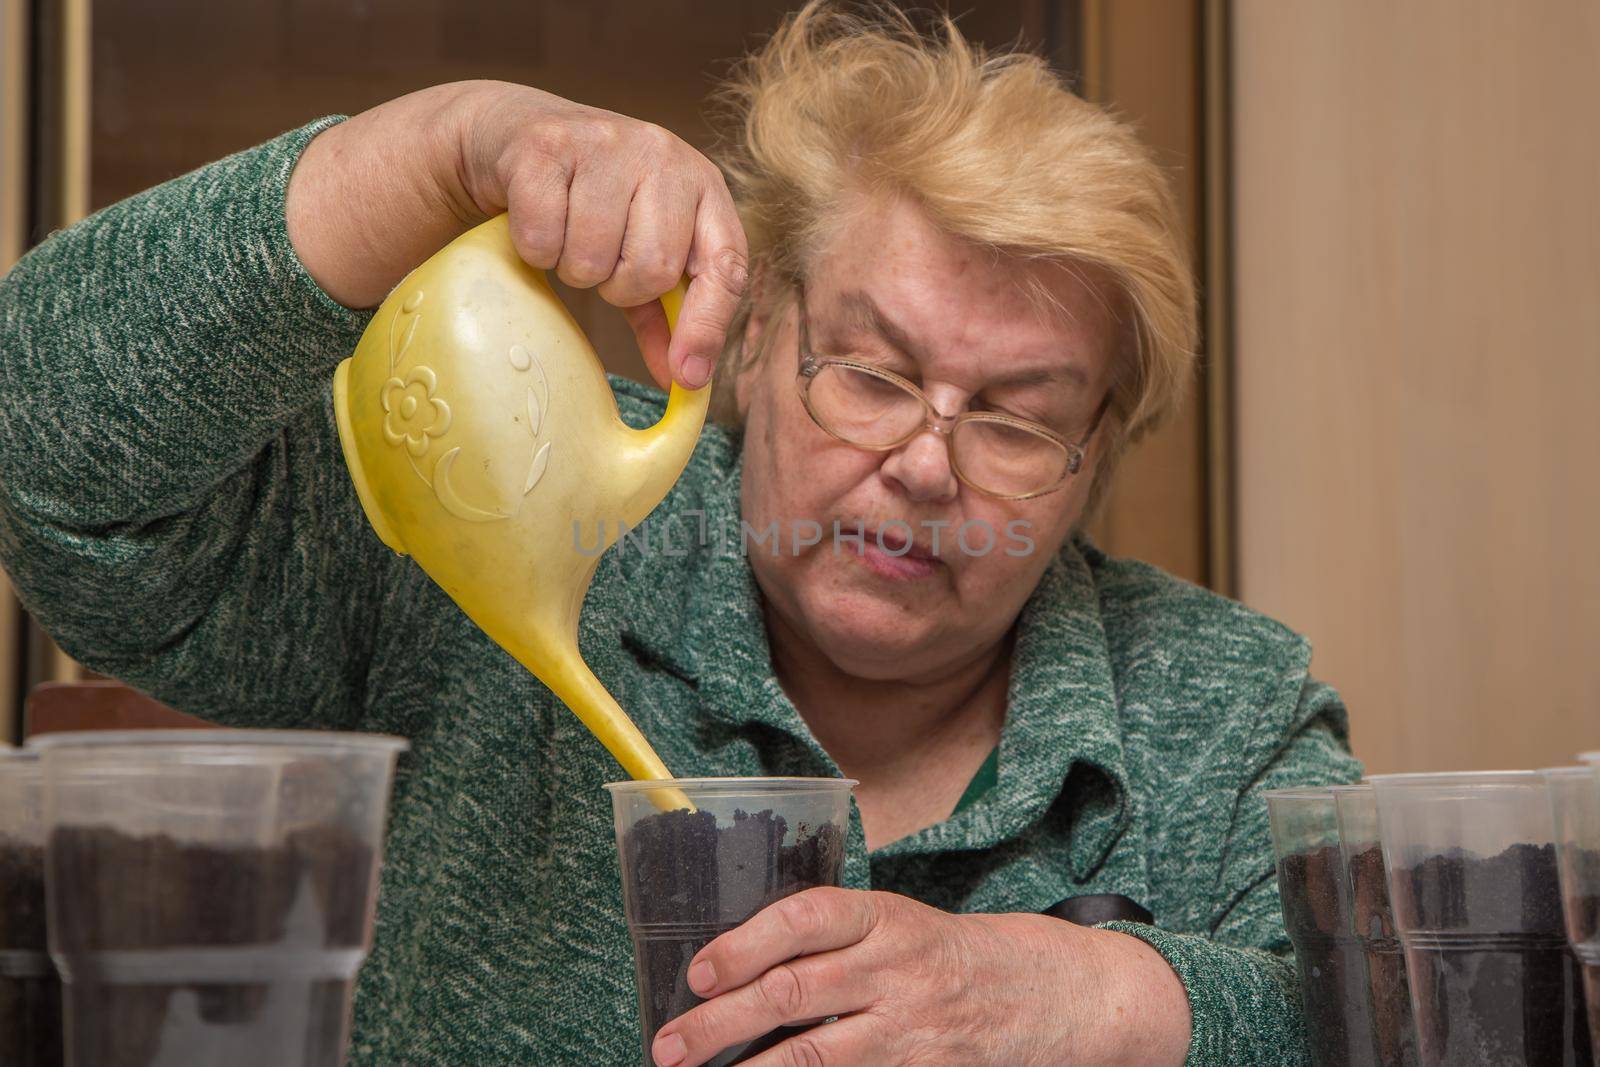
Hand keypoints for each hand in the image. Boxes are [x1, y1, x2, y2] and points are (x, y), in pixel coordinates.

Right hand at [286, 80, 746, 389]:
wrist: (514, 136)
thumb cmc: (592, 201)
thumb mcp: (639, 249)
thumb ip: (667, 314)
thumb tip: (686, 382)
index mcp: (702, 184)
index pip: (725, 265)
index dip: (708, 326)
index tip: (687, 376)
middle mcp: (663, 154)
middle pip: (653, 268)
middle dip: (619, 288)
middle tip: (602, 268)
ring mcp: (604, 143)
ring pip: (592, 257)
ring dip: (573, 268)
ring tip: (569, 239)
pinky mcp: (544, 146)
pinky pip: (542, 237)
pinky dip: (534, 249)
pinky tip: (536, 223)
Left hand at [650, 888, 1190, 1066]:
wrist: (1047, 994)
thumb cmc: (948, 954)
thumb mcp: (897, 923)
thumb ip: (831, 936)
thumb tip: (733, 961)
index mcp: (885, 916)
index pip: (806, 917)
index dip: (745, 943)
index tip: (696, 971)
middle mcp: (896, 969)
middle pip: (794, 991)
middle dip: (720, 1021)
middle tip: (669, 1043)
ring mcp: (910, 1029)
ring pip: (814, 1055)